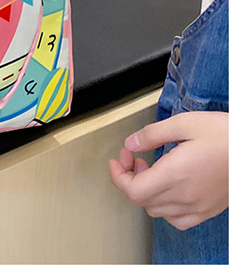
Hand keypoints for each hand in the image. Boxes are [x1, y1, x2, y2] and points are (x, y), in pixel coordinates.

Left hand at [108, 111, 228, 230]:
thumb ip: (152, 134)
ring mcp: (199, 206)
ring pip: (158, 211)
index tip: (117, 161)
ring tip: (151, 169)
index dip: (118, 176)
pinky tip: (168, 188)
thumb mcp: (184, 123)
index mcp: (176, 174)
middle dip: (129, 177)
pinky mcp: (209, 209)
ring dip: (146, 191)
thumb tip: (131, 143)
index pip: (133, 191)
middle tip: (134, 157)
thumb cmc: (225, 134)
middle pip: (142, 200)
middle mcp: (186, 196)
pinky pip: (179, 220)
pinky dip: (166, 207)